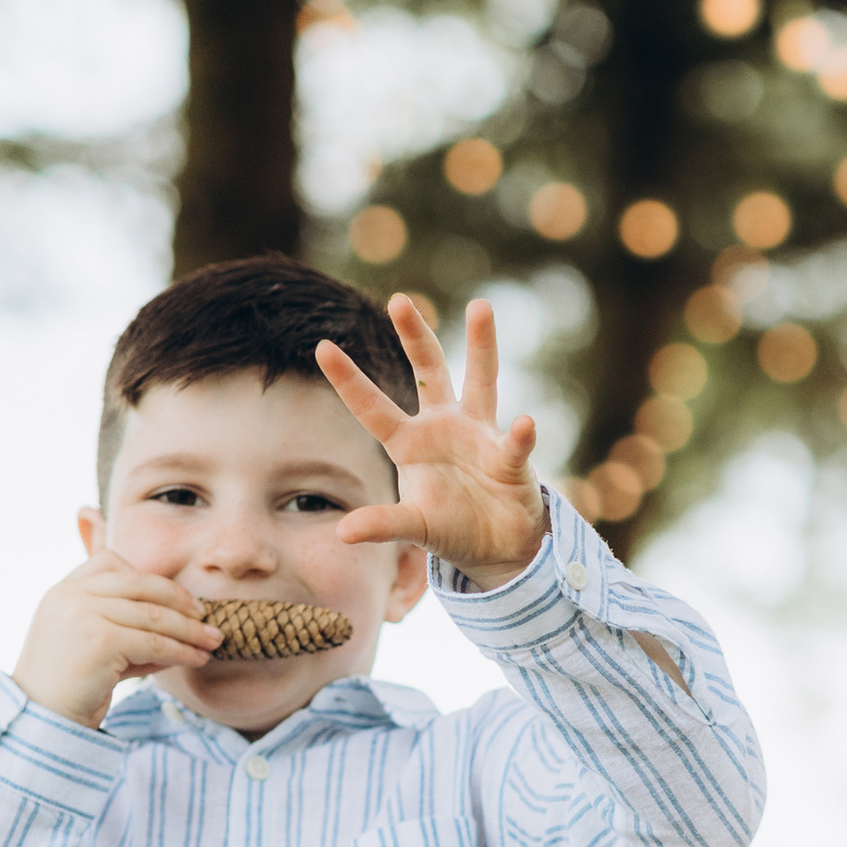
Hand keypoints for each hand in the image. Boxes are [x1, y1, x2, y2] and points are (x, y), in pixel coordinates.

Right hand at [13, 550, 218, 726]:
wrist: (42, 717)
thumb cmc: (69, 686)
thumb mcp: (90, 642)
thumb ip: (121, 624)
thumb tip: (179, 624)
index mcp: (63, 590)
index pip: (110, 563)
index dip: (149, 578)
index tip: (177, 598)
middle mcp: (71, 596)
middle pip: (140, 585)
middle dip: (180, 601)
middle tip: (206, 617)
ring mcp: (84, 614)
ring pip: (153, 615)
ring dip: (189, 629)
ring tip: (212, 641)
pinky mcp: (102, 640)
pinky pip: (155, 643)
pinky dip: (181, 651)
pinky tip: (197, 659)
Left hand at [321, 294, 544, 585]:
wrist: (497, 546)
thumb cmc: (450, 527)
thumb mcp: (414, 527)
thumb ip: (383, 524)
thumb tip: (343, 533)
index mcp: (409, 443)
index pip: (372, 407)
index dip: (348, 380)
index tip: (322, 347)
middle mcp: (443, 426)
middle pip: (428, 371)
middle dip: (415, 336)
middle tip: (398, 300)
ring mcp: (480, 434)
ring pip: (481, 380)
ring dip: (481, 345)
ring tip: (480, 307)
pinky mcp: (510, 456)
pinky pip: (515, 443)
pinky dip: (520, 436)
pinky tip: (524, 425)